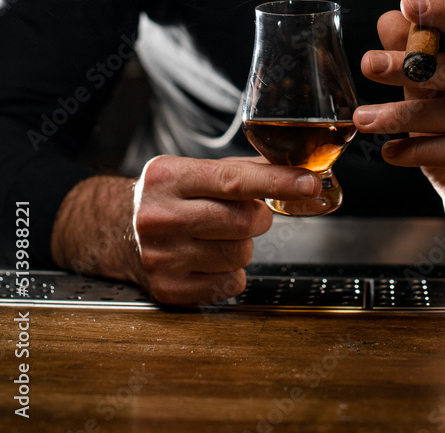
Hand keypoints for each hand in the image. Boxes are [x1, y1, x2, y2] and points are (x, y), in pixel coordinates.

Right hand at [51, 157, 320, 304]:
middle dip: (259, 217)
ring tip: (218, 235)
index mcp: (170, 177)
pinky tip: (208, 258)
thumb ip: (249, 171)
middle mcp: (161, 216)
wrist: (117, 230)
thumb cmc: (172, 197)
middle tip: (247, 213)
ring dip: (243, 245)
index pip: (234, 180)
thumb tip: (306, 176)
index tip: (311, 183)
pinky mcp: (168, 289)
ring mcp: (161, 256)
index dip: (278, 181)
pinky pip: (229, 284)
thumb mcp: (198, 171)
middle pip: (244, 221)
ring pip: (241, 254)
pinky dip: (230, 272)